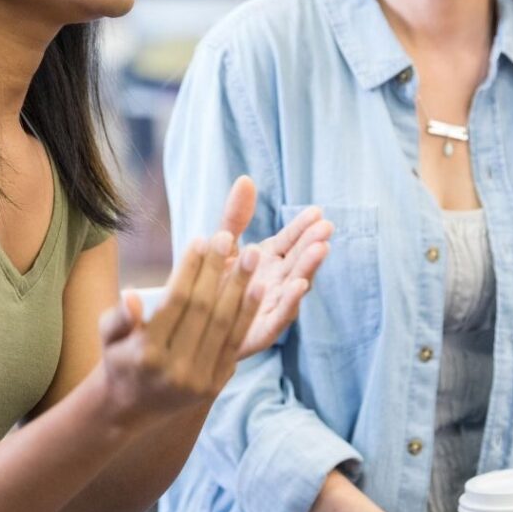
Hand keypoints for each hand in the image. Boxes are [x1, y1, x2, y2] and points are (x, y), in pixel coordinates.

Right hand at [96, 229, 262, 425]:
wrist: (133, 408)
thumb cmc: (120, 359)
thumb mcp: (108, 338)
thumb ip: (118, 317)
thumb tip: (131, 296)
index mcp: (146, 354)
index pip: (175, 301)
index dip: (190, 269)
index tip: (201, 239)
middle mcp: (175, 370)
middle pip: (203, 309)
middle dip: (217, 269)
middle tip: (228, 237)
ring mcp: (199, 380)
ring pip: (225, 324)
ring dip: (241, 286)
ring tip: (252, 254)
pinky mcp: (216, 384)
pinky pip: (236, 341)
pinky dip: (249, 313)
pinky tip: (259, 287)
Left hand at [216, 176, 332, 357]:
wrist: (186, 326)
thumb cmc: (208, 283)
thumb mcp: (222, 244)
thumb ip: (235, 216)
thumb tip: (246, 179)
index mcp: (268, 262)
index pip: (289, 241)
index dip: (302, 227)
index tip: (316, 211)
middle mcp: (275, 284)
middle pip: (297, 261)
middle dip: (312, 244)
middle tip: (326, 227)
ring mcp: (271, 308)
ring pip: (294, 288)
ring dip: (309, 269)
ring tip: (321, 250)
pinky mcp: (260, 332)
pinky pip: (279, 318)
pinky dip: (290, 302)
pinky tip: (299, 285)